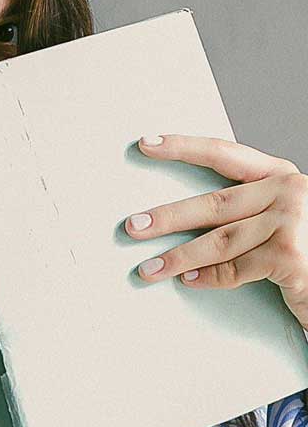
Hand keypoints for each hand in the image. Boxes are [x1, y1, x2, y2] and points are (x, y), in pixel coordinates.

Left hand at [125, 134, 307, 328]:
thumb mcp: (281, 218)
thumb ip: (246, 209)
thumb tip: (183, 215)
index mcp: (282, 175)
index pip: (223, 153)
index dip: (182, 148)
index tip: (147, 144)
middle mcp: (289, 191)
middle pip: (214, 203)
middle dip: (168, 217)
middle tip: (134, 226)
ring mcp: (292, 222)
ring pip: (219, 240)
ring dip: (178, 257)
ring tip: (148, 268)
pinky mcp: (291, 256)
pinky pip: (236, 269)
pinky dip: (209, 278)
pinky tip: (190, 282)